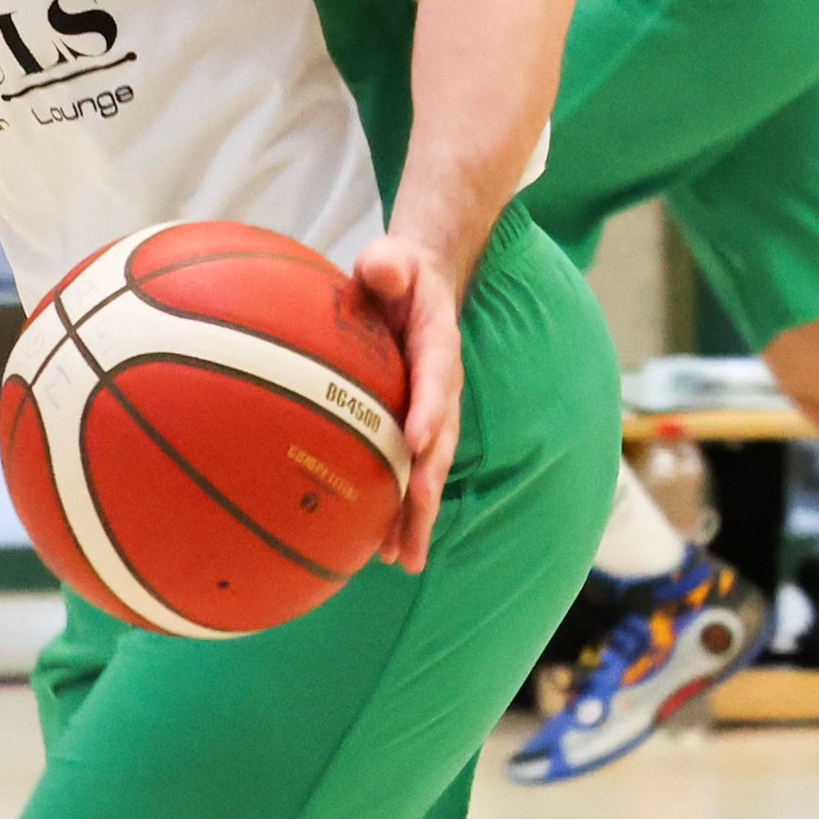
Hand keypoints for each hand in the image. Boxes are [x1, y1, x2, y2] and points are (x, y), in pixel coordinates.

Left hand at [348, 234, 465, 573]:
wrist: (419, 286)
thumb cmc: (398, 272)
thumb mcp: (393, 258)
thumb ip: (388, 263)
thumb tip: (379, 268)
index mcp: (436, 345)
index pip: (434, 379)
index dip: (429, 409)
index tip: (417, 442)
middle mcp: (439, 387)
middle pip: (438, 443)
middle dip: (426, 488)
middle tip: (412, 530)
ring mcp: (429, 411)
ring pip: (427, 469)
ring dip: (416, 515)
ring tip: (403, 559)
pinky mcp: (413, 426)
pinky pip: (409, 471)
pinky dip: (401, 509)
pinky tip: (383, 549)